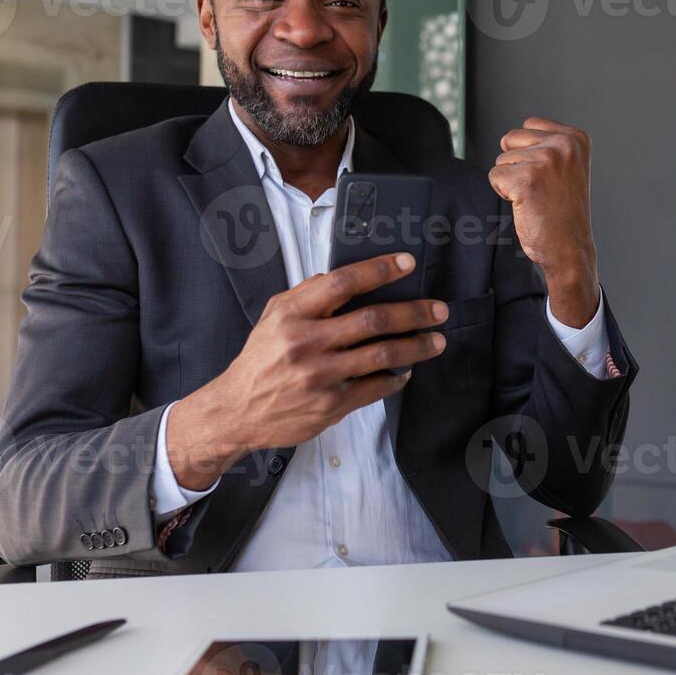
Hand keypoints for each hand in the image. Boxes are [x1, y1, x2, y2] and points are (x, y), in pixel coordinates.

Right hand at [166, 253, 448, 489]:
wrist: (237, 410)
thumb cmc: (261, 359)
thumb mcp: (274, 316)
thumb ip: (307, 294)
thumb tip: (345, 276)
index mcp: (292, 314)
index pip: (342, 282)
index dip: (378, 270)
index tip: (406, 263)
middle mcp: (306, 342)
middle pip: (373, 320)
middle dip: (413, 313)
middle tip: (438, 310)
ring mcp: (320, 376)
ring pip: (382, 355)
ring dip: (416, 346)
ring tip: (436, 340)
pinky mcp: (330, 404)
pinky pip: (375, 387)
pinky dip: (397, 378)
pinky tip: (406, 371)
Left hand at [488, 117, 599, 326]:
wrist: (569, 249)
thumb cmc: (564, 213)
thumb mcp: (567, 167)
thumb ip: (547, 144)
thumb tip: (507, 138)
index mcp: (576, 138)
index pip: (529, 125)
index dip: (529, 153)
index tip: (550, 176)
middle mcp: (563, 144)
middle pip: (511, 139)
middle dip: (518, 165)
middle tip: (541, 189)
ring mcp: (545, 160)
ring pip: (501, 160)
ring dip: (512, 182)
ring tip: (537, 198)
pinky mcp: (526, 179)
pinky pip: (495, 177)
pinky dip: (505, 194)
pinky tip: (527, 205)